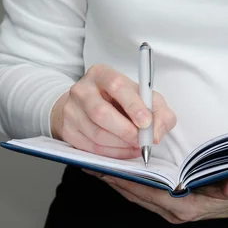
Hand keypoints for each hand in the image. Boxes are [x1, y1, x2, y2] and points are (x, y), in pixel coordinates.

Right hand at [50, 64, 176, 158]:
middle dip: (125, 131)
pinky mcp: (67, 130)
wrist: (89, 108)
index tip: (145, 122)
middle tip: (141, 141)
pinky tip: (123, 150)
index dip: (132, 106)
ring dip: (120, 145)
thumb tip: (155, 134)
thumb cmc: (121, 101)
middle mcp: (82, 90)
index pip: (116, 86)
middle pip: (101, 113)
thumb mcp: (145, 99)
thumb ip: (160, 113)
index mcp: (101, 74)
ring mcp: (71, 110)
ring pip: (96, 133)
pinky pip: (90, 147)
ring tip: (135, 146)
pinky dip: (111, 154)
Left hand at [83, 168, 227, 223]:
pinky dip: (134, 179)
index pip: (154, 195)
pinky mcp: (182, 197)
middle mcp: (183, 209)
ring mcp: (181, 204)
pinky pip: (151, 189)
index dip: (127, 184)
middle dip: (114, 181)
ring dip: (120, 180)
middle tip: (87, 162)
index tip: (104, 171)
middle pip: (141, 195)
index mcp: (195, 208)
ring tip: (96, 163)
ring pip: (143, 193)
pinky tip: (121, 167)